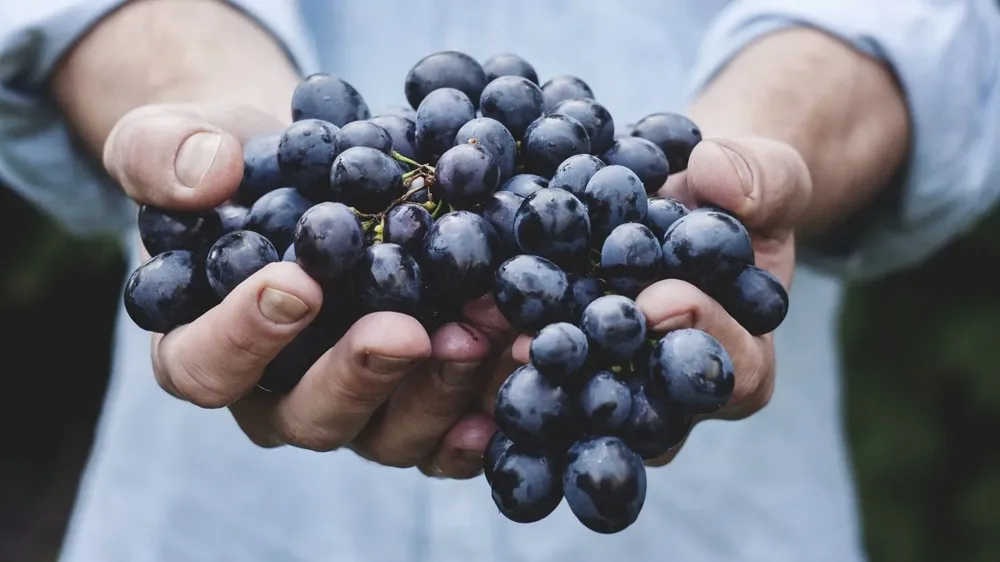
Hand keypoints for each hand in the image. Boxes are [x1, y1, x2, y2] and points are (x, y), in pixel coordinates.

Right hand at [105, 103, 517, 477]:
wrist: (311, 174)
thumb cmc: (234, 167)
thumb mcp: (175, 139)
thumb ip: (163, 155)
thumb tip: (207, 175)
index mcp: (202, 347)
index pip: (205, 366)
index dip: (244, 337)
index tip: (296, 283)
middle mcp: (277, 395)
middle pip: (309, 417)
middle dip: (361, 376)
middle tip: (406, 331)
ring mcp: (354, 406)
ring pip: (389, 433)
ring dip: (440, 390)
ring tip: (483, 332)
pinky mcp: (414, 402)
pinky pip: (448, 432)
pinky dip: (485, 411)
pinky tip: (517, 371)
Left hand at [486, 136, 810, 463]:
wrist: (678, 197)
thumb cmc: (733, 195)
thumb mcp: (767, 175)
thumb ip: (760, 179)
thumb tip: (716, 174)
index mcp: (740, 361)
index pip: (733, 373)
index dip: (700, 338)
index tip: (660, 298)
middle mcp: (670, 396)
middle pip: (640, 411)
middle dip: (594, 373)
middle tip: (546, 342)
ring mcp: (609, 390)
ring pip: (573, 407)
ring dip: (526, 376)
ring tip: (484, 335)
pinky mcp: (557, 370)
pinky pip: (527, 377)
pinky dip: (488, 355)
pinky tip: (452, 327)